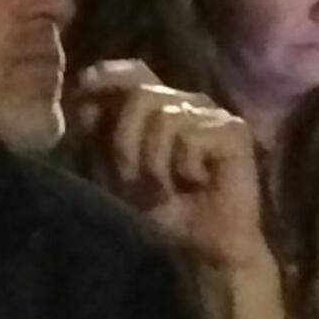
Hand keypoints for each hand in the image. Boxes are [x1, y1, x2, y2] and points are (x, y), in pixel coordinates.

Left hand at [77, 63, 271, 274]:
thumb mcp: (114, 171)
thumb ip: (100, 133)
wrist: (198, 246)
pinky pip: (192, 137)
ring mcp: (212, 114)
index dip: (110, 76)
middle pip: (141, 94)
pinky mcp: (234, 131)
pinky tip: (197, 181)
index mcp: (158, 106)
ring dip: (155, 162)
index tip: (85, 85)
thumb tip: (84, 96)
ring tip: (167, 186)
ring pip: (165, 117)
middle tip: (135, 180)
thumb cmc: (158, 209)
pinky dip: (185, 167)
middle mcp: (185, 102)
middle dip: (126, 142)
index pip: (134, 72)